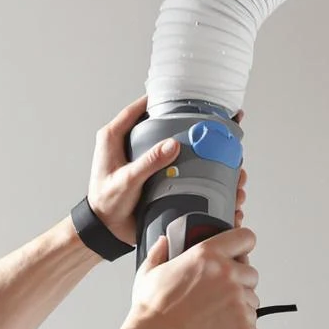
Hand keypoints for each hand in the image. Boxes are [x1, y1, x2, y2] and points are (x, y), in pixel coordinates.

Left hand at [87, 98, 248, 244]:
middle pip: (163, 125)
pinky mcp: (154, 175)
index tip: (184, 96)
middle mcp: (131, 144)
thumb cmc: (106, 204)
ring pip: (174, 146)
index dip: (161, 99)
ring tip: (221, 152)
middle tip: (212, 124)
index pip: (140, 108)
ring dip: (196, 149)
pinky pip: (176, 165)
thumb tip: (174, 144)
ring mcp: (145, 160)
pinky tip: (213, 173)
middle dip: (188, 125)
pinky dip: (193, 168)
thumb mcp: (127, 180)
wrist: (106, 231)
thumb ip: (149, 162)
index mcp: (115, 136)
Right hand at [124, 225, 261, 328]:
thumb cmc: (152, 315)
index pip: (244, 238)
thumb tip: (163, 243)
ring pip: (253, 305)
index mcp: (207, 256)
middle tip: (219, 300)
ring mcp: (238, 302)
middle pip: (251, 275)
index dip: (243, 247)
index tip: (241, 255)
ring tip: (216, 322)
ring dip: (240, 313)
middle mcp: (226, 276)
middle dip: (239, 286)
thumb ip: (159, 254)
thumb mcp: (148, 275)